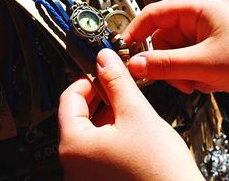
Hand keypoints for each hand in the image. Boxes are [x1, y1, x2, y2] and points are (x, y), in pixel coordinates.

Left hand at [58, 49, 203, 180]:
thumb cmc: (160, 170)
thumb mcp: (136, 114)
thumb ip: (117, 82)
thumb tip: (105, 59)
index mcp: (74, 146)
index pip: (69, 99)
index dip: (88, 80)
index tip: (104, 72)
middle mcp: (73, 165)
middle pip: (78, 117)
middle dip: (99, 97)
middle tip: (119, 86)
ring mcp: (86, 176)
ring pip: (90, 134)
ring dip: (106, 115)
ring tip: (128, 106)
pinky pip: (98, 151)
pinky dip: (111, 135)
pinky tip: (130, 130)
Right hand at [123, 0, 228, 123]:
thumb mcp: (202, 64)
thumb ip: (164, 64)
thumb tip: (135, 64)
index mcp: (200, 7)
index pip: (155, 13)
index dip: (136, 30)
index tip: (124, 48)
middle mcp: (202, 19)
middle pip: (163, 38)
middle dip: (165, 61)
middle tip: (172, 77)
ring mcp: (206, 37)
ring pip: (173, 54)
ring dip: (179, 72)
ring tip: (196, 82)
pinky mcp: (211, 53)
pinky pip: (186, 63)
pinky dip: (191, 76)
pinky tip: (207, 83)